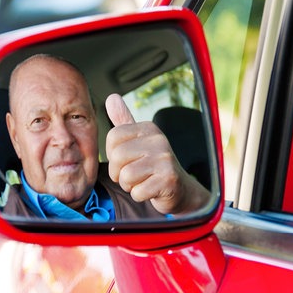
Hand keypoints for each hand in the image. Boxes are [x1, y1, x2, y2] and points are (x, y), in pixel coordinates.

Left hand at [105, 93, 209, 214]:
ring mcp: (165, 160)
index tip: (127, 160)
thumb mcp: (138, 141)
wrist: (180, 190)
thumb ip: (124, 120)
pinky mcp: (168, 180)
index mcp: (148, 128)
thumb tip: (112, 97)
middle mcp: (158, 140)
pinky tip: (151, 190)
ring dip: (129, 185)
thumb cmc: (153, 166)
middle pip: (116, 157)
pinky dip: (140, 195)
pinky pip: (137, 192)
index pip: (112, 137)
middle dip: (119, 173)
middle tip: (134, 175)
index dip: (113, 155)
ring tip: (143, 182)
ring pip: (126, 176)